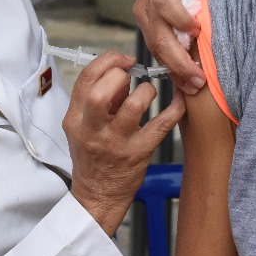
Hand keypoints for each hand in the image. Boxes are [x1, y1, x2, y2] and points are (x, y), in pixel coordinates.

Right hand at [64, 51, 185, 235]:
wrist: (98, 196)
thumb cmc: (93, 158)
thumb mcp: (83, 127)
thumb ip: (100, 99)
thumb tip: (122, 72)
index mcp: (76, 118)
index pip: (85, 78)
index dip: (107, 61)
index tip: (123, 60)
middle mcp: (93, 129)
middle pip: (101, 90)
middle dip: (120, 74)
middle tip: (132, 76)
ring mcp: (117, 142)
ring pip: (135, 104)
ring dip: (147, 90)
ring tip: (149, 93)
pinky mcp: (139, 153)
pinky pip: (162, 124)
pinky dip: (175, 108)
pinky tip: (179, 100)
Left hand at [134, 0, 228, 94]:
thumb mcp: (179, 22)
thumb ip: (182, 46)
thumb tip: (190, 86)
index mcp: (147, 19)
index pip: (157, 51)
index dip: (174, 72)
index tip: (192, 87)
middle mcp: (150, 3)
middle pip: (157, 35)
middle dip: (177, 60)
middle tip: (197, 76)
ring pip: (163, 5)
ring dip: (179, 21)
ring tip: (197, 31)